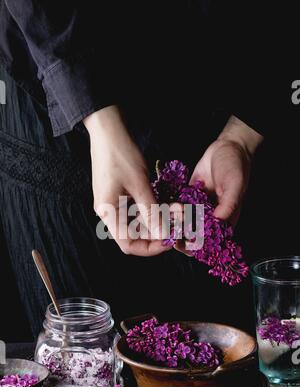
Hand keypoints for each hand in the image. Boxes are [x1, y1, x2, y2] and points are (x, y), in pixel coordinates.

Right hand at [84, 106, 169, 255]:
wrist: (108, 129)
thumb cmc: (121, 155)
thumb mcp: (140, 185)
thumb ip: (152, 212)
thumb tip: (163, 236)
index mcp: (108, 213)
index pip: (128, 245)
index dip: (150, 248)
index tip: (170, 241)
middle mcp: (109, 212)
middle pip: (135, 235)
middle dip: (158, 231)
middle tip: (179, 224)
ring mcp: (115, 203)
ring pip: (140, 221)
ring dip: (160, 218)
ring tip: (179, 210)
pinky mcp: (121, 193)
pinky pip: (139, 208)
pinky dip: (155, 207)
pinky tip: (170, 202)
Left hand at [175, 116, 262, 254]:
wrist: (227, 147)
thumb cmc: (235, 167)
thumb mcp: (234, 185)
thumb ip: (228, 203)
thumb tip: (219, 219)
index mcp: (224, 219)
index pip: (210, 239)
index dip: (197, 245)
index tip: (184, 245)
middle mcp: (210, 216)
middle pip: (194, 233)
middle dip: (180, 236)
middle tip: (168, 236)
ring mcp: (198, 207)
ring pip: (183, 221)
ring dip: (173, 224)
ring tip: (162, 224)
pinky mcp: (189, 196)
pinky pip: (178, 205)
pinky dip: (170, 209)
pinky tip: (159, 210)